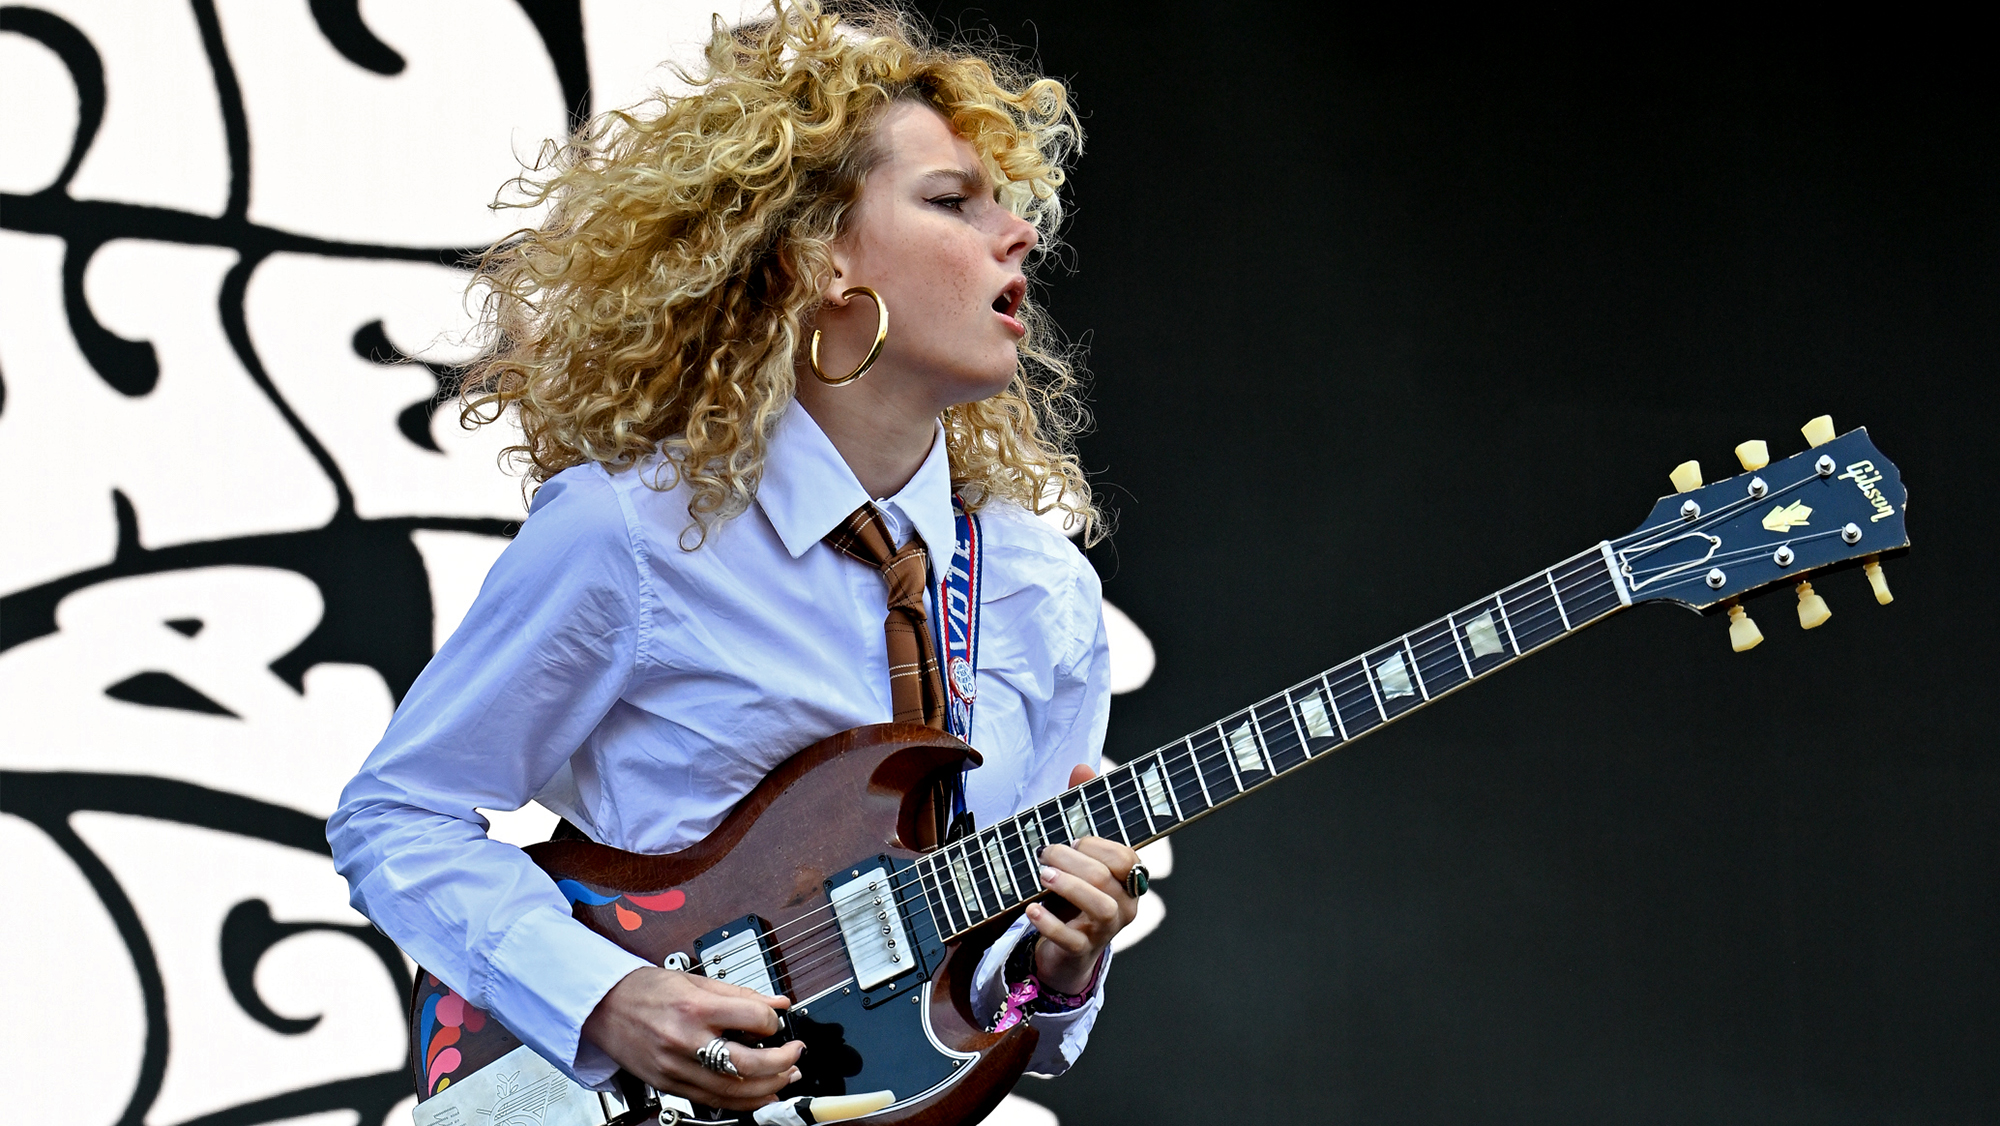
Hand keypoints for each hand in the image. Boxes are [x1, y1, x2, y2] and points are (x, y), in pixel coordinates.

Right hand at [581, 967, 802, 1110]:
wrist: (602, 1006)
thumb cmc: (644, 989)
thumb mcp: (695, 979)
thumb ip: (741, 994)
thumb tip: (777, 1002)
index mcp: (694, 1007)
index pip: (754, 1020)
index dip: (774, 1021)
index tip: (776, 1021)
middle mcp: (685, 1041)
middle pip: (749, 1064)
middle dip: (783, 1063)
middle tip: (796, 1055)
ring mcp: (676, 1068)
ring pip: (734, 1091)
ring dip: (769, 1088)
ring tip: (786, 1077)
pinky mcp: (670, 1085)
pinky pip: (713, 1101)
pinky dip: (742, 1102)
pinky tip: (759, 1094)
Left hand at [1025, 763, 1141, 995]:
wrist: (1064, 946)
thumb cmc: (1074, 890)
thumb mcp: (1078, 852)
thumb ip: (1081, 810)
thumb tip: (1082, 766)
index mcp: (1129, 877)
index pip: (1125, 856)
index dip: (1097, 844)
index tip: (1072, 838)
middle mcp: (1126, 904)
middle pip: (1109, 877)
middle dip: (1075, 860)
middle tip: (1045, 852)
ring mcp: (1106, 930)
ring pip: (1100, 906)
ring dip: (1068, 886)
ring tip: (1042, 874)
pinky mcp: (1082, 950)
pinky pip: (1071, 938)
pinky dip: (1049, 922)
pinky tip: (1030, 908)